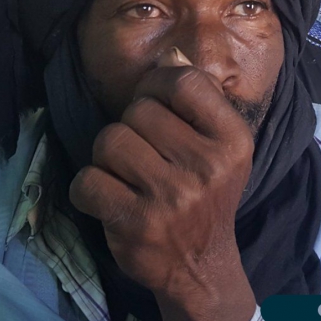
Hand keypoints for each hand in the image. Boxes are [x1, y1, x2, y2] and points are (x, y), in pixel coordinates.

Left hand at [70, 47, 255, 320]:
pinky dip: (90, 186)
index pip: (185, 82)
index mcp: (233, 139)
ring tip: (127, 171)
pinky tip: (111, 196)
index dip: (158, 82)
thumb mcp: (224, 146)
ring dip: (109, 155)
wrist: (201, 262)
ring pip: (109, 140)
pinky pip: (87, 180)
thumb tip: (169, 58)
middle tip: (145, 148)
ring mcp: (170, 196)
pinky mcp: (135, 223)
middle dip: (133, 125)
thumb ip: (200, 103)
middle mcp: (206, 165)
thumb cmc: (210, 192)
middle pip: (139, 110)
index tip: (154, 99)